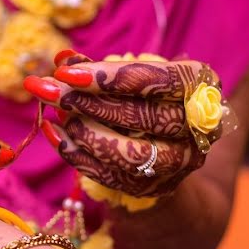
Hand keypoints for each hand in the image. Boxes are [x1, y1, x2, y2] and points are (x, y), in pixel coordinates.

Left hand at [24, 50, 213, 196]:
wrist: (168, 145)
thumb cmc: (145, 97)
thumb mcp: (130, 75)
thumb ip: (98, 67)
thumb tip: (61, 61)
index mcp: (201, 86)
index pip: (156, 81)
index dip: (108, 77)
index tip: (64, 72)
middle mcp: (198, 128)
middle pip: (141, 117)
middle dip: (87, 102)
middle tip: (48, 90)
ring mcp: (178, 163)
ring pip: (128, 154)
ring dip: (82, 131)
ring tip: (54, 112)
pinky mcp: (153, 187)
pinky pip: (109, 175)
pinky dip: (75, 153)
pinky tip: (53, 133)